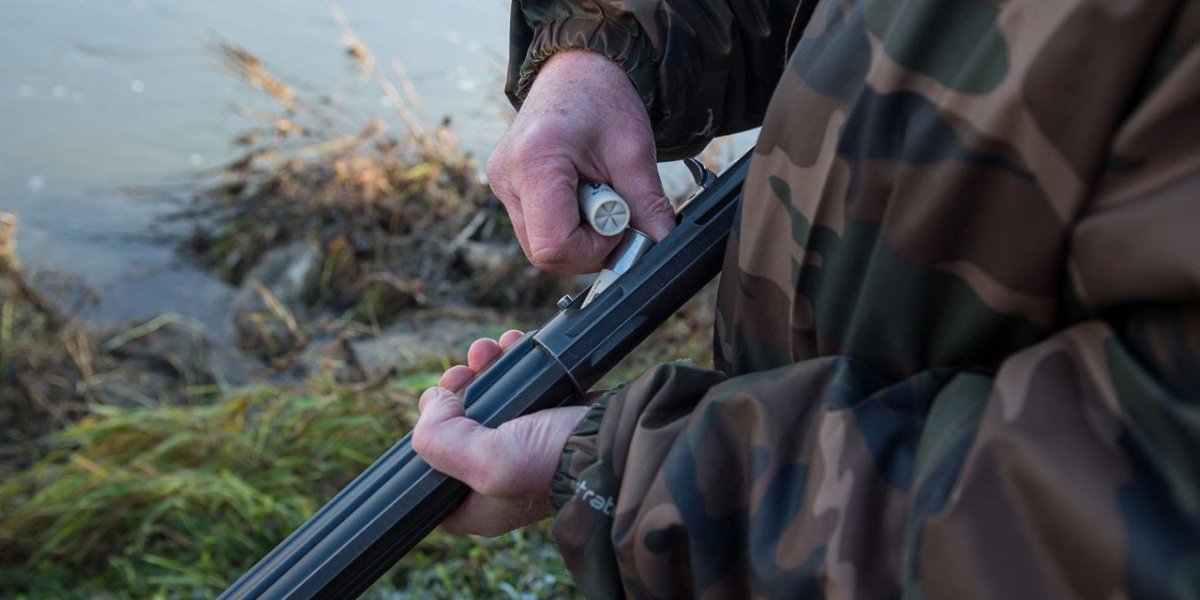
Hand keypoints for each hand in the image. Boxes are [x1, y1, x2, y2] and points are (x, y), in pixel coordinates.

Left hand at [412, 330, 588, 535]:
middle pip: (456, 428)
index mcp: (477, 503)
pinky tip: (512, 345)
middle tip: (462, 372)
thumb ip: (441, 440)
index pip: (430, 477)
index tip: (435, 408)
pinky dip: (511, 363)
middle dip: (457, 391)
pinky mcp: (545, 417)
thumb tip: (434, 404)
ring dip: (483, 368)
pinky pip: (517, 387)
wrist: (615, 439)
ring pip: (487, 401)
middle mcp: (497, 475)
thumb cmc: (554, 461)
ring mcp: (523, 445)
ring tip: (489, 349)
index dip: (424, 440)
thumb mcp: (487, 462)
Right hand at [487, 50, 675, 272]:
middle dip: (589, 245)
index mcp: (534, 162)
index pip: (554, 245)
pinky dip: (568, 225)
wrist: (579, 70)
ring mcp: (502, 186)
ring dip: (579, 236)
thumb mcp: (634, 152)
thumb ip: (648, 205)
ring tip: (599, 197)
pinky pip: (538, 230)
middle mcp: (507, 178)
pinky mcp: (507, 190)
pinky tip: (582, 196)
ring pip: (541, 247)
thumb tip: (659, 247)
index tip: (619, 223)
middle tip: (614, 210)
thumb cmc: (603, 99)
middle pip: (545, 253)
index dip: (594, 248)